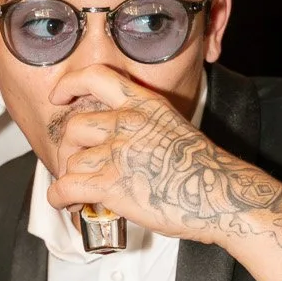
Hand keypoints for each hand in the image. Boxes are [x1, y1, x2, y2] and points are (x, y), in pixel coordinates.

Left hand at [47, 65, 281, 280]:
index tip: (60, 97)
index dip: (69, 85)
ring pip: (71, 161)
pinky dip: (60, 198)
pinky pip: (66, 187)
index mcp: (144, 104)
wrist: (221, 194)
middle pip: (75, 127)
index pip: (96, 78)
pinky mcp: (111, 184)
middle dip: (71, 149)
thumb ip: (146, 126)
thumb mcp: (175, 127)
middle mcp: (127, 123)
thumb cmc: (205, 169)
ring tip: (79, 192)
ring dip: (69, 178)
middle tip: (78, 164)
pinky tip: (68, 203)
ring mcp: (118, 153)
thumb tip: (125, 144)